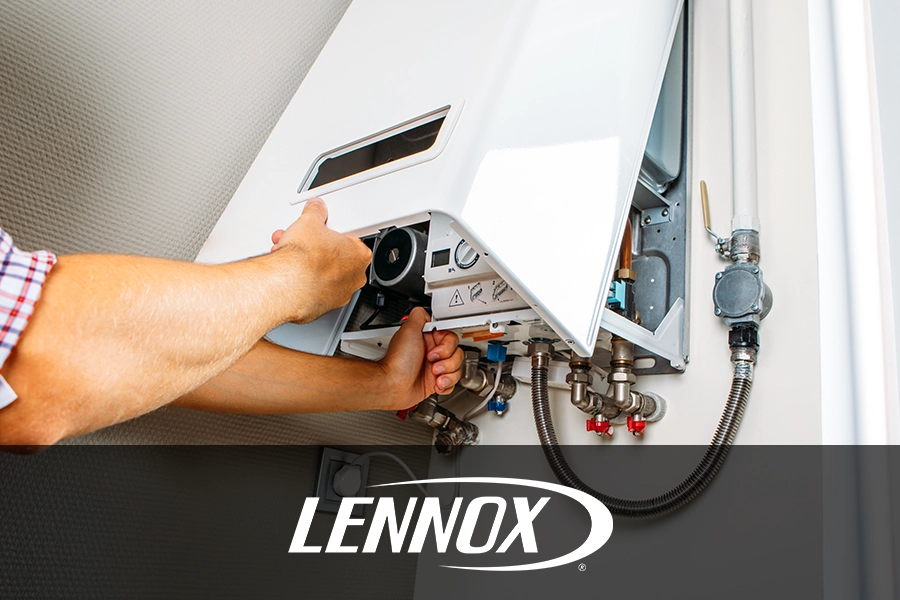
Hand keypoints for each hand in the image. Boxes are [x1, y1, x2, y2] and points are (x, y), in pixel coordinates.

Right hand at [270, 198, 371, 322]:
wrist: (286, 285)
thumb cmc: (304, 259)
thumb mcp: (309, 222)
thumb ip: (316, 212)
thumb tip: (316, 208)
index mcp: (359, 255)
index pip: (350, 239)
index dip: (332, 233)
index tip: (321, 230)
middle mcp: (354, 277)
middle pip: (335, 257)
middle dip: (316, 248)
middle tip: (302, 242)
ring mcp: (339, 294)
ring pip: (323, 274)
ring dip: (307, 264)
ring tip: (290, 255)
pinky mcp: (322, 307)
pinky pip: (313, 290)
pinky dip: (303, 282)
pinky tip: (290, 272)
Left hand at [378, 307, 463, 410]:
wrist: (393, 385)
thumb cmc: (398, 361)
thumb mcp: (407, 329)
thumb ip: (419, 316)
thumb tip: (426, 311)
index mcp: (428, 340)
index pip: (451, 337)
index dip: (447, 345)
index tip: (436, 351)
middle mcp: (433, 353)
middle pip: (457, 353)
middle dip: (447, 361)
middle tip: (432, 363)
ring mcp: (436, 369)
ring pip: (457, 368)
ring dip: (448, 373)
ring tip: (434, 375)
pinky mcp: (437, 383)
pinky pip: (453, 382)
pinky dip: (446, 385)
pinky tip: (436, 384)